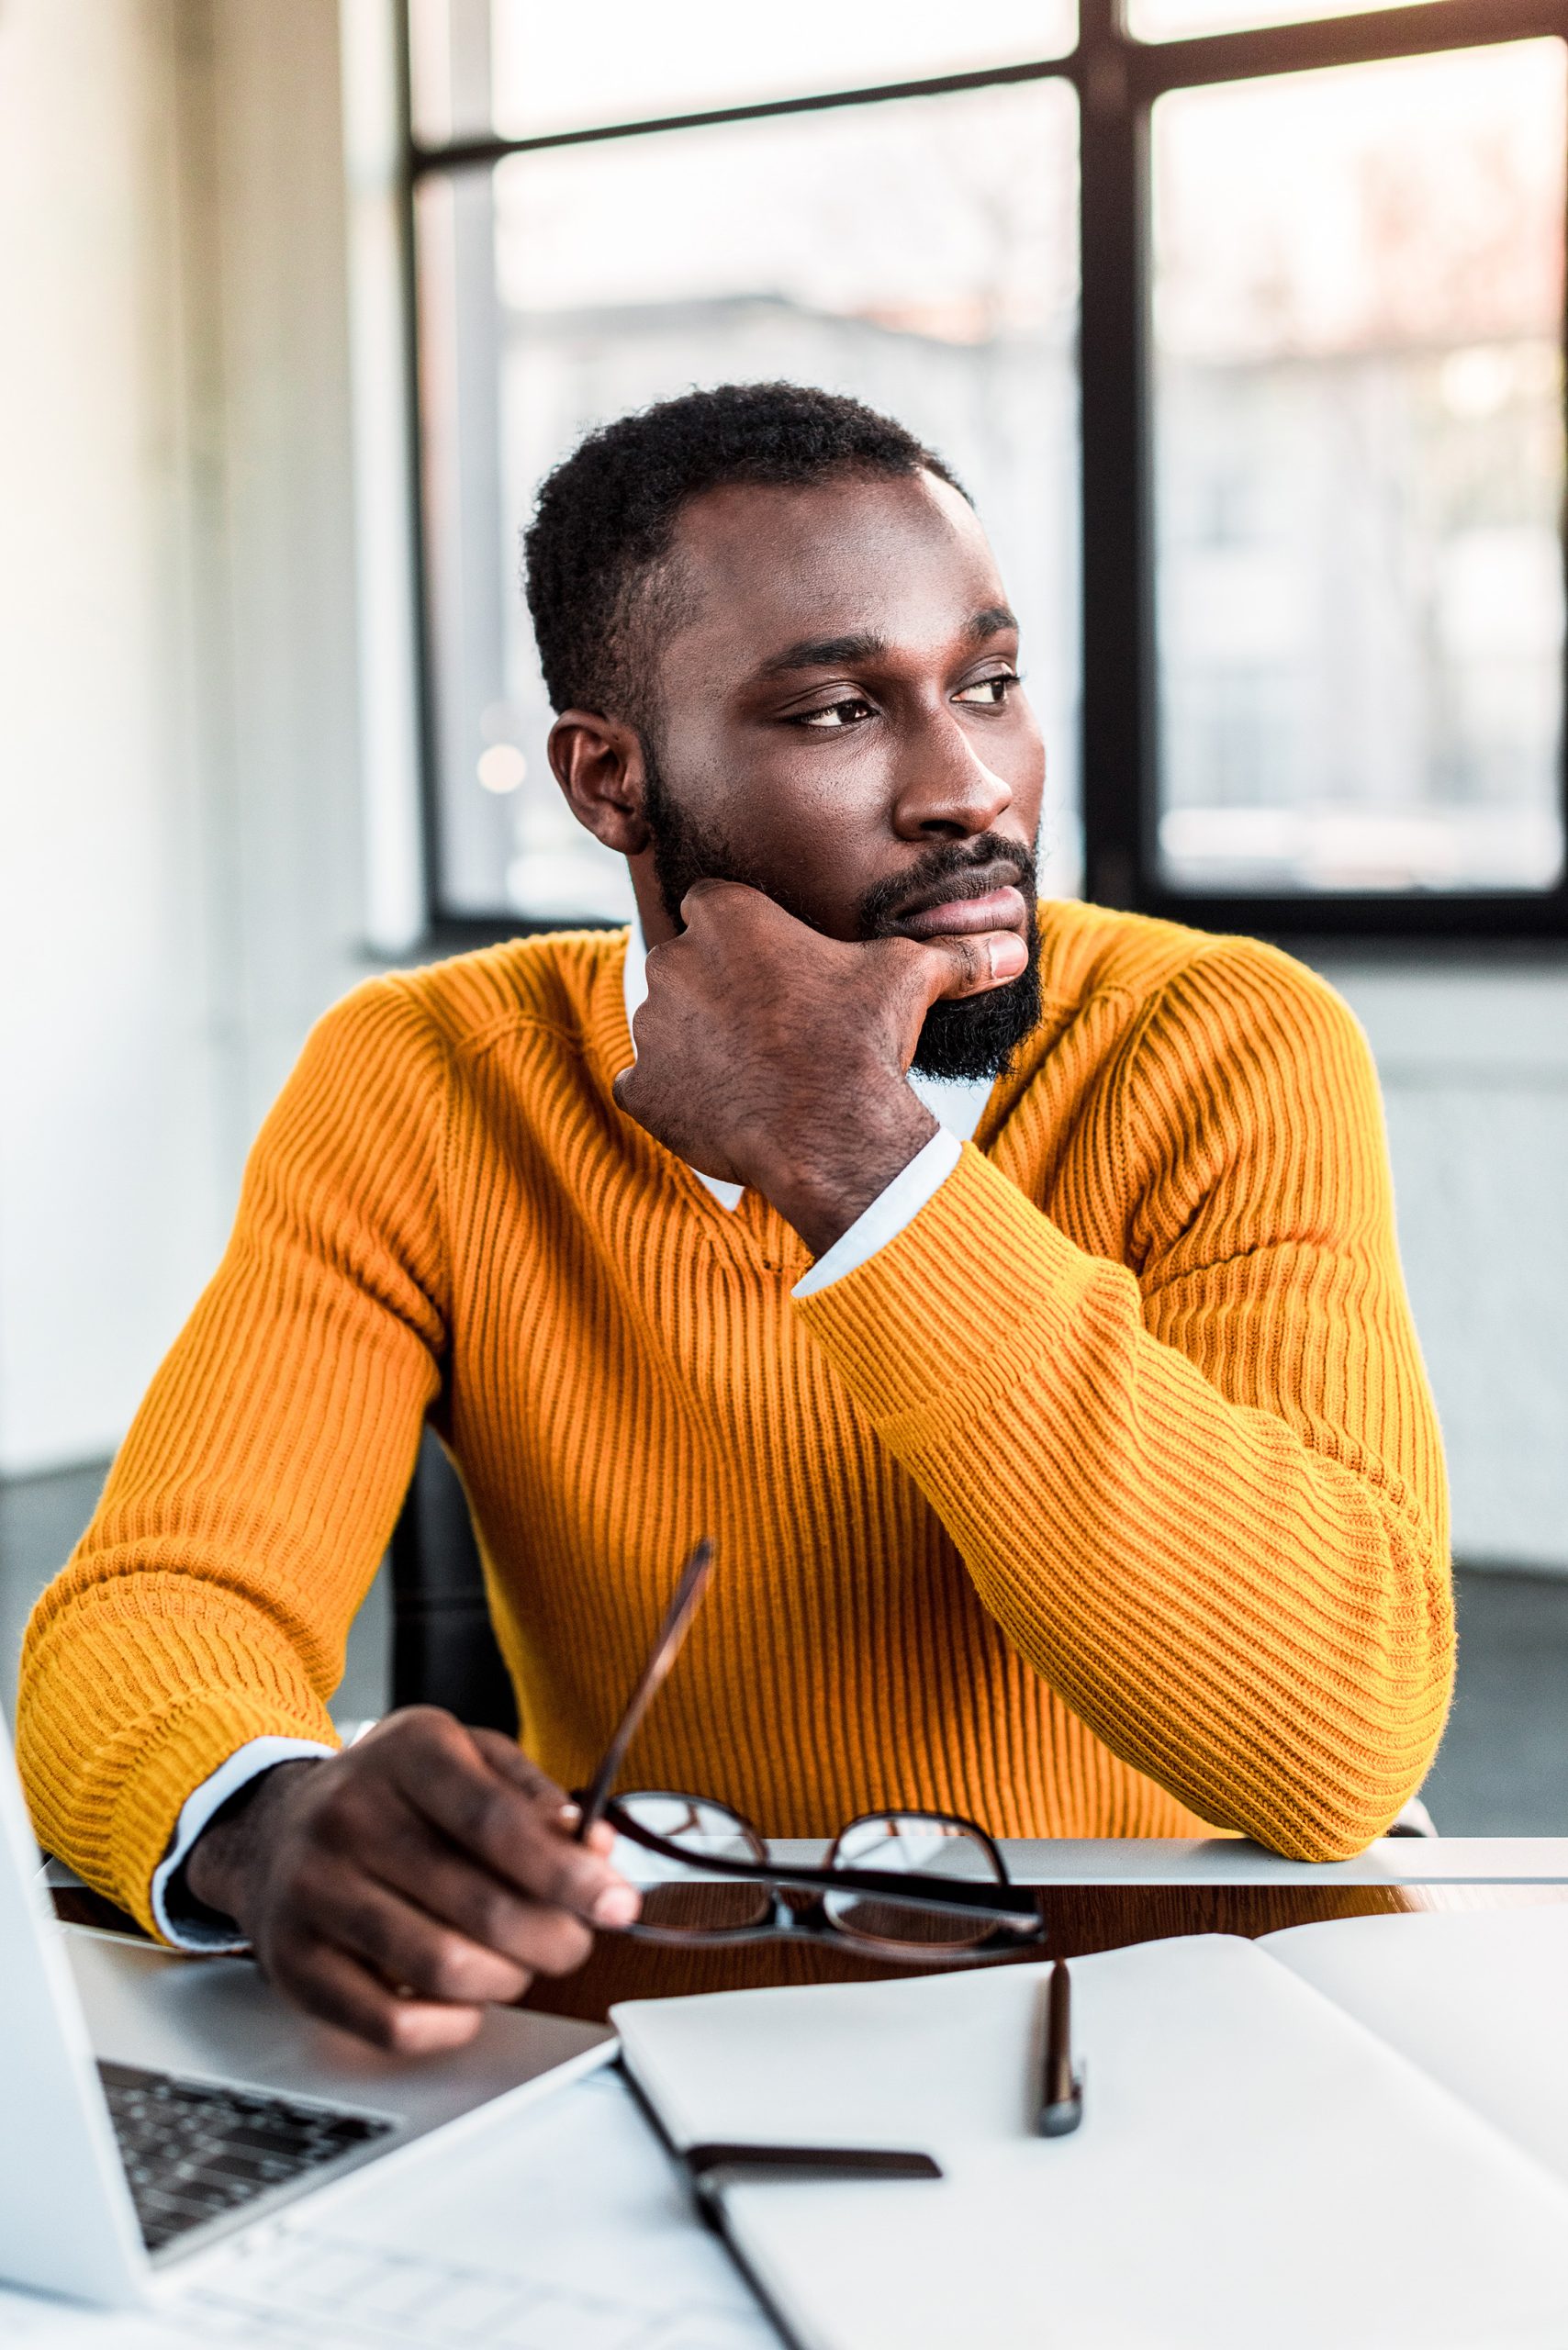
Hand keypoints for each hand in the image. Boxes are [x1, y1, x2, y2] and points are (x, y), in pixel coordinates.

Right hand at [183, 1710, 638, 2052]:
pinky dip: (450, 2024)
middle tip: (574, 1940)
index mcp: (407, 1754)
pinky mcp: (295, 1964)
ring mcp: (314, 1893)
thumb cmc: (393, 1795)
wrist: (273, 1826)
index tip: (618, 1903)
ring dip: (508, 1980)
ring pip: (443, 1968)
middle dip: (554, 1938)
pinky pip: (391, 2025)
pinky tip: (466, 1997)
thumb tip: (596, 1847)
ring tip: (519, 1963)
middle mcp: (349, 1817)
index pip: (497, 1823)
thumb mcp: (466, 1756)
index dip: (569, 1873)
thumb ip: (534, 1796)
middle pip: (480, 1905)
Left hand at [613, 881, 1026, 1256]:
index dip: (744, 940)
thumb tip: (1012, 949)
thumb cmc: (866, 1041)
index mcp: (726, 917)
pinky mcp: (640, 1089)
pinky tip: (724, 1112)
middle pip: (685, 966)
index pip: (715, 907)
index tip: (774, 972)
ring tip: (753, 1074)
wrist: (833, 1133)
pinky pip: (647, 1088)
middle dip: (716, 994)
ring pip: (664, 1027)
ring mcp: (649, 1028)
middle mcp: (673, 961)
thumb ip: (953, 956)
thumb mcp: (912, 980)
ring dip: (695, 1046)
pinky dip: (675, 1101)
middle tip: (768, 1030)